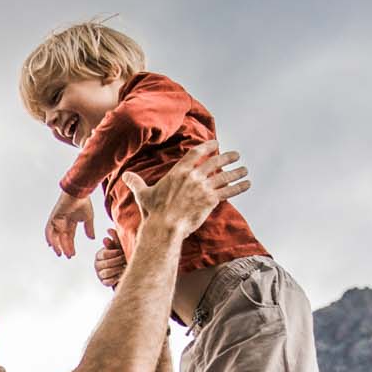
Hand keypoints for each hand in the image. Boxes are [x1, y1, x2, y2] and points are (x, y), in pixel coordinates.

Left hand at [44, 188, 95, 258]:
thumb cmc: (84, 203)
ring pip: (55, 236)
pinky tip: (51, 245)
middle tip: (67, 256)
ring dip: (57, 245)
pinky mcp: (53, 217)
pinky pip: (49, 229)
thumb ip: (89, 229)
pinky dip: (49, 237)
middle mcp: (62, 222)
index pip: (70, 237)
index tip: (72, 255)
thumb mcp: (88, 219)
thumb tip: (92, 239)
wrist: (79, 193)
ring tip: (60, 253)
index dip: (70, 246)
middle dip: (65, 247)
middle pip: (62, 238)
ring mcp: (57, 220)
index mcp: (70, 222)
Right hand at [93, 229, 125, 287]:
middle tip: (126, 259)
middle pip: (106, 263)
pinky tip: (122, 274)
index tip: (122, 252)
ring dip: (118, 269)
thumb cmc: (120, 255)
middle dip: (118, 261)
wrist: (123, 268)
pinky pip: (108, 282)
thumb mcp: (118, 246)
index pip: (104, 254)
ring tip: (125, 266)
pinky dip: (116, 278)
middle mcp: (97, 265)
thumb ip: (115, 239)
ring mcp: (100, 274)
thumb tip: (109, 229)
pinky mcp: (104, 282)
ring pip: (107, 272)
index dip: (114, 253)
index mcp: (99, 255)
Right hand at [113, 140, 249, 242]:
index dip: (207, 146)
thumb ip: (136, 182)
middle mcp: (193, 176)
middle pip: (214, 161)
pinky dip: (239, 187)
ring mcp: (203, 188)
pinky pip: (229, 191)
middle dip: (227, 157)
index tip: (215, 143)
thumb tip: (124, 176)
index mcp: (178, 172)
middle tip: (235, 154)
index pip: (196, 153)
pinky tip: (247, 184)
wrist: (164, 227)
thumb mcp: (143, 194)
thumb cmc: (153, 212)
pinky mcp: (211, 200)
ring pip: (225, 175)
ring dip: (237, 171)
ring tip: (244, 169)